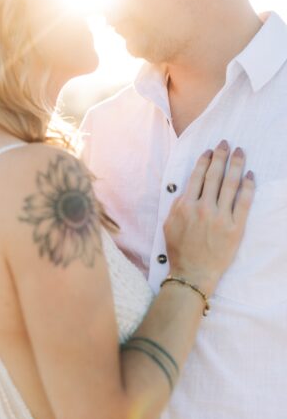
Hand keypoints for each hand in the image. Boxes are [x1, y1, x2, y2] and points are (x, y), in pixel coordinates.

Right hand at [164, 140, 254, 295]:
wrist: (193, 274)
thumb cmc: (179, 251)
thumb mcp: (168, 225)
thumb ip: (176, 205)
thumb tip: (186, 190)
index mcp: (185, 206)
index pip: (196, 176)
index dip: (205, 160)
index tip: (210, 151)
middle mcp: (202, 208)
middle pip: (214, 175)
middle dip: (221, 156)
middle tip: (226, 144)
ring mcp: (220, 217)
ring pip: (230, 184)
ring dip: (236, 165)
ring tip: (240, 152)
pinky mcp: (235, 228)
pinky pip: (244, 201)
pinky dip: (248, 186)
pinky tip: (250, 175)